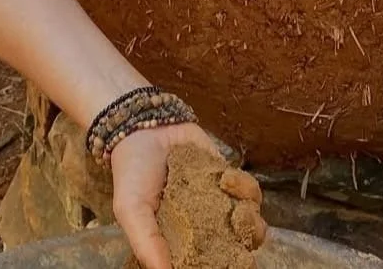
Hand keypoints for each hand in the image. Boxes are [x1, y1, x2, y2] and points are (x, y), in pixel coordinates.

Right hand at [111, 124, 265, 268]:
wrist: (146, 128)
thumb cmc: (133, 175)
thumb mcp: (131, 211)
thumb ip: (147, 243)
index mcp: (182, 244)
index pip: (208, 263)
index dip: (222, 264)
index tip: (227, 262)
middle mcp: (204, 228)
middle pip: (238, 248)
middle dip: (246, 244)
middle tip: (237, 232)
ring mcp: (220, 203)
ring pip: (250, 222)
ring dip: (251, 220)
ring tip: (237, 210)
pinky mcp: (229, 178)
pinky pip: (249, 191)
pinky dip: (245, 188)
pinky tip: (226, 178)